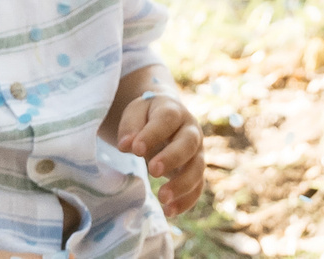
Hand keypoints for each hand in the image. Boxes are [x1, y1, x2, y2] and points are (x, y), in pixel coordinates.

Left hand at [116, 90, 204, 214]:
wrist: (165, 119)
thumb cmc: (148, 117)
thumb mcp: (136, 112)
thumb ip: (131, 126)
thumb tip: (126, 145)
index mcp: (174, 112)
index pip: (167, 120)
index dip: (152, 134)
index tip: (136, 150)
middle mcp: (191, 131)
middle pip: (189, 143)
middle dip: (172, 158)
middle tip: (153, 171)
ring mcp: (197, 152)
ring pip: (197, 168)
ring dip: (182, 184)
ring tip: (162, 197)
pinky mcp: (196, 172)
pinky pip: (198, 187)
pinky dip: (186, 201)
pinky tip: (169, 211)